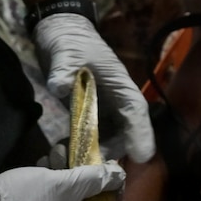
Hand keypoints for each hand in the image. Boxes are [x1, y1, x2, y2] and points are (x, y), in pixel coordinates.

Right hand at [0, 160, 124, 200]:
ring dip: (61, 173)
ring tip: (55, 153)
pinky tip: (42, 163)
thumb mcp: (66, 187)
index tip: (108, 169)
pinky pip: (42, 200)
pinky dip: (45, 181)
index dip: (109, 191)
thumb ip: (95, 180)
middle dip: (80, 175)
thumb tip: (120, 175)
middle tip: (76, 155)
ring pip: (60, 198)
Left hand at [34, 12, 157, 163]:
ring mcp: (101, 109)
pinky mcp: (86, 114)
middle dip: (110, 151)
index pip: (136, 111)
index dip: (141, 134)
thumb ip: (64, 69)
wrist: (58, 33)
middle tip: (92, 166)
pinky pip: (87, 136)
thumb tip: (59, 86)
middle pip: (123, 132)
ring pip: (106, 139)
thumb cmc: (71, 40)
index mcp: (120, 85)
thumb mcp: (67, 51)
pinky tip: (61, 153)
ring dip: (93, 153)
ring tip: (73, 163)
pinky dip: (78, 147)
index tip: (142, 156)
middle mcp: (115, 101)